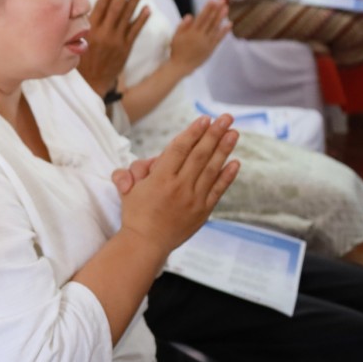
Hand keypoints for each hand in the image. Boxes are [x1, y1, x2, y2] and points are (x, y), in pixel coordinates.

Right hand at [77, 0, 149, 95]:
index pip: (101, 6)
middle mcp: (104, 33)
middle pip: (116, 8)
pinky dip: (142, 20)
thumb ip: (83, 27)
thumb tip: (83, 10)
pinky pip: (135, 31)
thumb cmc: (81, 61)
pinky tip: (148, 9)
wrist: (92, 83)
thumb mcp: (76, 42)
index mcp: (90, 30)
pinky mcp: (125, 49)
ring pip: (128, 16)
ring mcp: (116, 41)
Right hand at [117, 115, 240, 255]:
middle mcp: (180, 186)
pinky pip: (217, 190)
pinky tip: (235, 162)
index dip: (193, 133)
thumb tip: (144, 164)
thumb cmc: (135, 214)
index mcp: (160, 179)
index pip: (179, 149)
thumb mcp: (127, 189)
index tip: (204, 119)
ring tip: (234, 133)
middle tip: (226, 118)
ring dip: (224, 149)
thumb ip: (130, 172)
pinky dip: (227, 176)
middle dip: (214, 134)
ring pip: (212, 169)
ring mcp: (194, 199)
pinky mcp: (203, 210)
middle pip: (200, 154)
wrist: (146, 243)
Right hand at [168, 0, 229, 74]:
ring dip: (221, 18)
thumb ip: (182, 26)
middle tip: (222, 0)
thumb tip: (190, 15)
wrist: (181, 66)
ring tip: (226, 8)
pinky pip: (219, 38)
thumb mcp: (175, 37)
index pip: (201, 17)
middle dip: (216, 10)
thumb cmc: (176, 50)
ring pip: (215, 28)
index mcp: (191, 32)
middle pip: (210, 21)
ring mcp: (207, 42)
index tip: (213, 0)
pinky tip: (229, 24)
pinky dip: (224, 31)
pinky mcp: (211, 48)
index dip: (208, 8)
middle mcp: (200, 36)